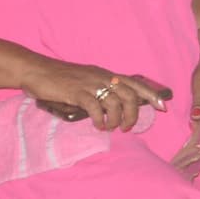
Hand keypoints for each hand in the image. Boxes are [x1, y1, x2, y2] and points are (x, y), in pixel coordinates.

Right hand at [22, 60, 170, 132]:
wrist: (36, 71)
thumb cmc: (60, 79)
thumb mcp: (86, 81)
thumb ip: (100, 90)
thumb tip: (113, 106)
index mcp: (106, 74)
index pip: (136, 83)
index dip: (151, 95)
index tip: (162, 106)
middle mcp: (103, 77)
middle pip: (130, 95)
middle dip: (133, 114)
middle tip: (127, 127)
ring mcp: (90, 84)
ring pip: (116, 103)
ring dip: (117, 119)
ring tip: (110, 127)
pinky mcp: (77, 93)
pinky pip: (96, 108)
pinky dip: (100, 119)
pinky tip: (98, 125)